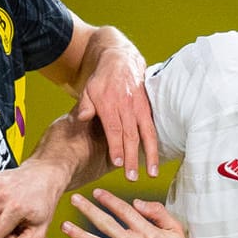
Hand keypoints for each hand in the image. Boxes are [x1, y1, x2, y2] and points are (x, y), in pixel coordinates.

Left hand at [62, 188, 217, 237]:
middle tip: (74, 199)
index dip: (109, 199)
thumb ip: (159, 213)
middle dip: (88, 210)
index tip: (96, 192)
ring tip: (65, 225)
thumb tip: (137, 202)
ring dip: (79, 234)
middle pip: (106, 224)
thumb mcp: (176, 231)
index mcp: (148, 233)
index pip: (124, 211)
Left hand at [74, 47, 157, 180]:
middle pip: (131, 136)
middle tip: (132, 177)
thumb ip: (85, 105)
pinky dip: (154, 145)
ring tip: (152, 173)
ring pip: (146, 134)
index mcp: (110, 104)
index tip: (117, 163)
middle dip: (132, 158)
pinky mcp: (147, 108)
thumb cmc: (101, 79)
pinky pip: (152, 128)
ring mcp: (139, 107)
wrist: (121, 60)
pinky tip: (155, 160)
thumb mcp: (88, 89)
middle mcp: (126, 106)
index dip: (116, 146)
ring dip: (150, 155)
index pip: (114, 129)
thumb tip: (82, 118)